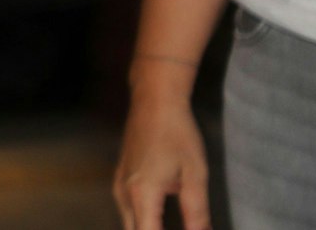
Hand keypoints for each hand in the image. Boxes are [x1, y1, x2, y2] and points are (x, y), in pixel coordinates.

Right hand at [113, 92, 212, 229]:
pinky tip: (162, 217)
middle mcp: (124, 193)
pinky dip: (143, 220)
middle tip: (181, 226)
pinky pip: (127, 210)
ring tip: (172, 224)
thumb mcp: (195, 175)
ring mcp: (119, 184)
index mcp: (142, 194)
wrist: (155, 100)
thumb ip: (197, 212)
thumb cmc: (177, 132)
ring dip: (149, 228)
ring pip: (129, 223)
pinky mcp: (120, 177)